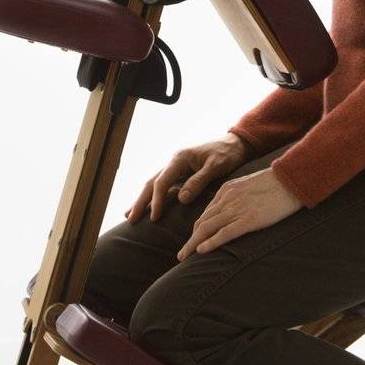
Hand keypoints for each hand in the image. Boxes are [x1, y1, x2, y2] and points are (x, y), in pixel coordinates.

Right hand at [125, 133, 248, 223]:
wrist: (235, 144)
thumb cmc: (227, 154)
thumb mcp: (216, 166)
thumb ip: (199, 181)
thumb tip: (181, 199)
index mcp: (180, 158)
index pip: (162, 182)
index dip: (156, 200)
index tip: (153, 218)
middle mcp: (174, 162)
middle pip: (152, 183)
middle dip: (140, 202)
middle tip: (130, 220)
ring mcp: (176, 168)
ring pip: (154, 185)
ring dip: (142, 200)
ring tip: (129, 216)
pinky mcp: (181, 173)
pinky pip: (163, 186)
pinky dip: (153, 197)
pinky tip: (146, 207)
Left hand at [177, 164, 301, 258]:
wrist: (291, 179)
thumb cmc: (277, 183)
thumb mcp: (251, 185)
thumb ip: (239, 196)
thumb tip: (234, 211)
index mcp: (227, 190)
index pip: (206, 213)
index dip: (197, 229)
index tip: (193, 240)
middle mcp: (227, 199)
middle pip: (202, 222)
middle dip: (190, 238)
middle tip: (182, 254)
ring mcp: (237, 209)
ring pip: (207, 229)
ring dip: (192, 244)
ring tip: (183, 256)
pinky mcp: (248, 220)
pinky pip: (224, 233)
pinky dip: (210, 243)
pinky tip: (200, 251)